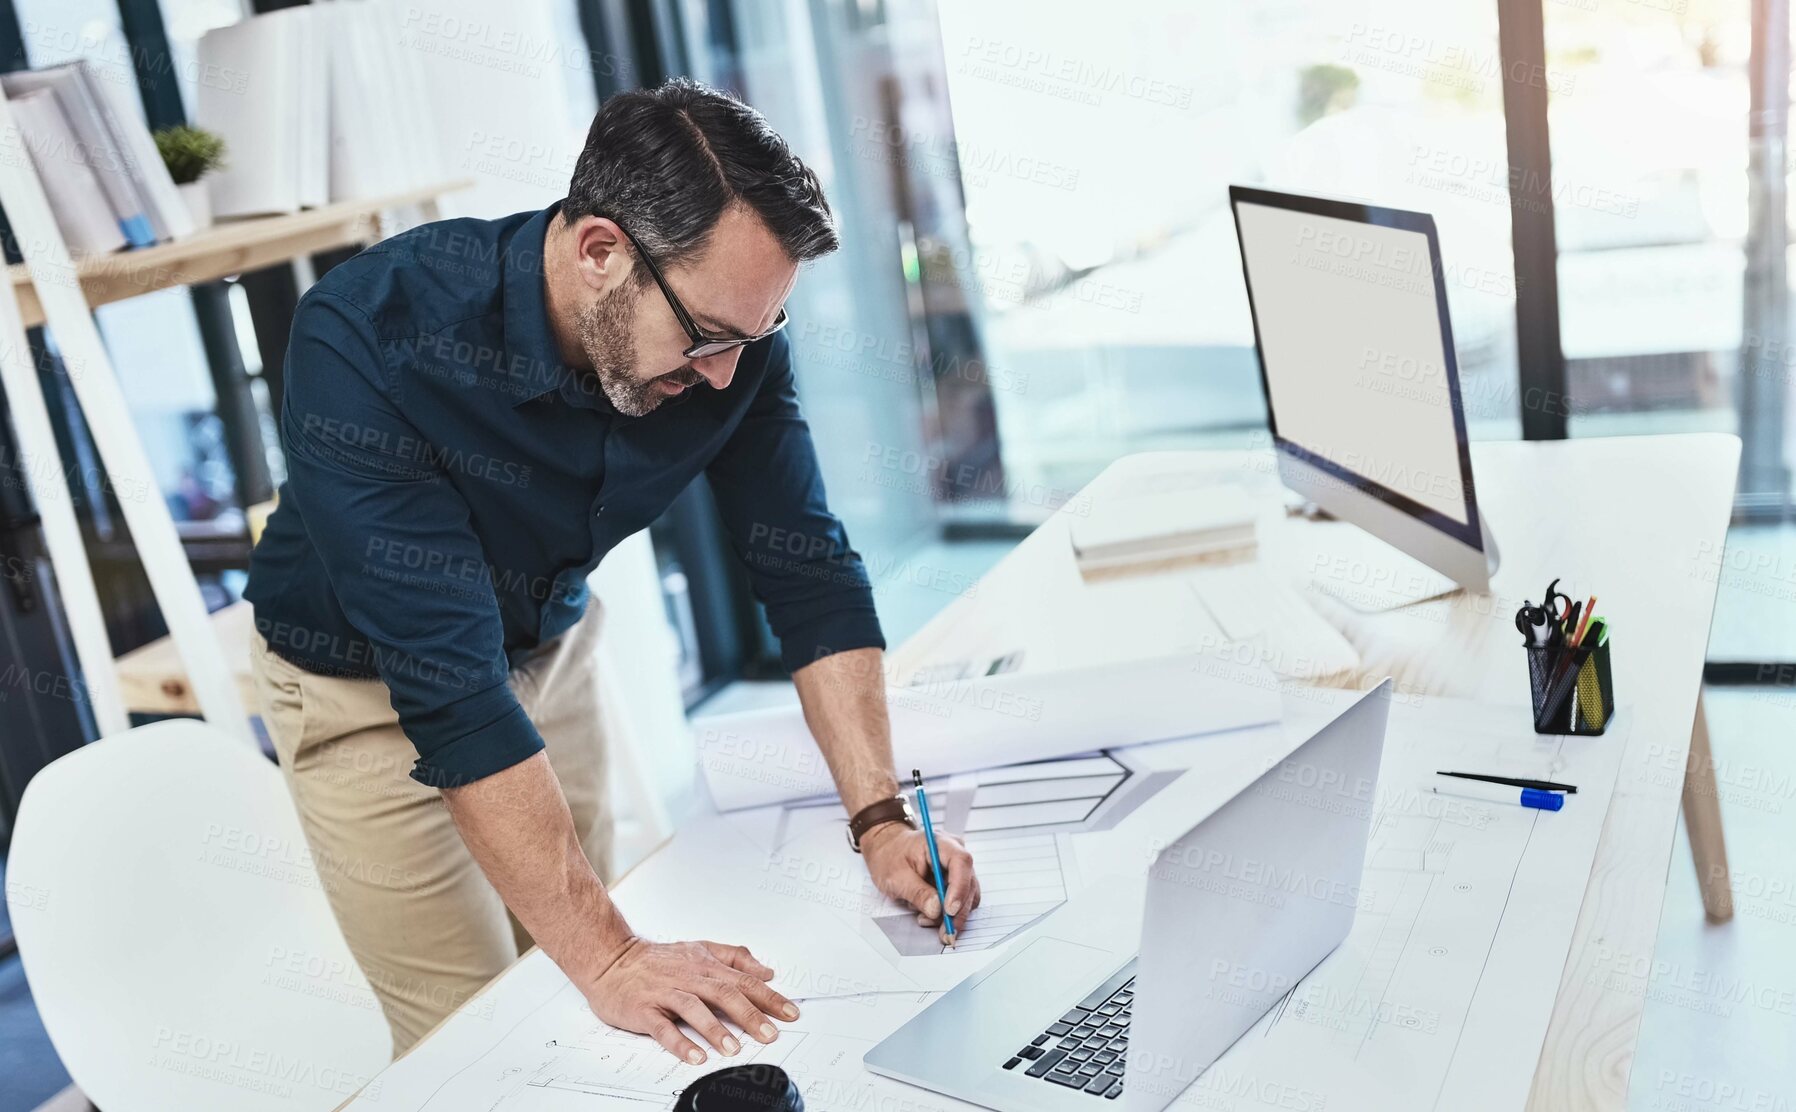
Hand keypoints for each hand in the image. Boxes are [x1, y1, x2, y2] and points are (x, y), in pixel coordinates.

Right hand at [583, 937, 799, 1063]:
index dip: (769, 997)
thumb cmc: (657, 960)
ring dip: (716, 1029)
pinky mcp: (644, 1008)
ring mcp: (665, 992)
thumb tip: (766, 971)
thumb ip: (734, 958)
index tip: (791, 1013)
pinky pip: (662, 1027)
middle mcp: (688, 976)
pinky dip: (679, 1042)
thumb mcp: (699, 949)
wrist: (611, 959)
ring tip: (734, 1048)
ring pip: (694, 1008)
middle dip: (750, 1015)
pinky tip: (695, 1056)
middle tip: (770, 1034)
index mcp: (705, 965)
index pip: (744, 980)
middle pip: (725, 993)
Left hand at [860, 823, 980, 943]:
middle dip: (957, 912)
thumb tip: (937, 909)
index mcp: (941, 844)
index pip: (960, 862)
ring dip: (951, 915)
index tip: (949, 910)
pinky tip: (928, 915)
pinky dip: (946, 914)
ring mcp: (957, 869)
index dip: (959, 888)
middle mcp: (955, 853)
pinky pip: (959, 902)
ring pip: (967, 896)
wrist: (887, 851)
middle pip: (968, 883)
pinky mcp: (956, 882)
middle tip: (946, 933)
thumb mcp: (896, 876)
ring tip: (925, 919)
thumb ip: (917, 892)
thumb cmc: (890, 857)